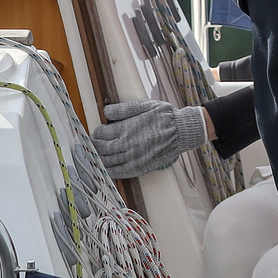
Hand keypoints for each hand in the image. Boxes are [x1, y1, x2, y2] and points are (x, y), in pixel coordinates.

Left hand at [91, 98, 209, 177]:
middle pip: (101, 148)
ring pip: (107, 161)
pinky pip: (119, 172)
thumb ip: (124, 109)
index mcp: (127, 128)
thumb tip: (106, 111)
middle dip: (95, 145)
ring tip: (97, 154)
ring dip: (99, 158)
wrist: (182, 132)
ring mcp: (133, 158)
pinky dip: (109, 170)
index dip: (97, 132)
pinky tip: (106, 167)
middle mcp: (127, 145)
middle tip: (94, 143)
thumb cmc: (165, 117)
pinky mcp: (139, 167)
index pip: (101, 133)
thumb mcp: (145, 105)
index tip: (99, 131)